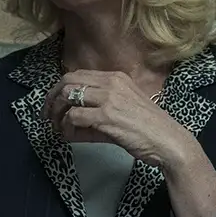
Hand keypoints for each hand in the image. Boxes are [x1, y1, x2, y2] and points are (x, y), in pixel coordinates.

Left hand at [43, 70, 190, 166]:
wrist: (169, 141)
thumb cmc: (148, 128)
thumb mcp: (123, 108)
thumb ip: (97, 108)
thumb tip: (70, 119)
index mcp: (115, 77)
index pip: (77, 75)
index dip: (59, 89)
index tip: (52, 104)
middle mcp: (111, 83)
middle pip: (68, 81)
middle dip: (52, 98)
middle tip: (47, 115)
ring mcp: (109, 98)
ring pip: (68, 96)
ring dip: (57, 113)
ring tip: (57, 127)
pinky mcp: (107, 116)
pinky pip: (74, 116)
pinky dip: (66, 126)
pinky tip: (69, 135)